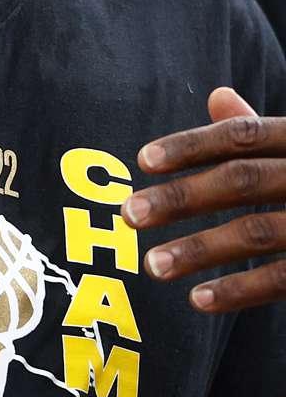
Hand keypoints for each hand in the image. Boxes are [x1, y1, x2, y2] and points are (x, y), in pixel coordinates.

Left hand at [123, 87, 285, 310]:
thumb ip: (267, 132)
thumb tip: (217, 96)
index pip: (244, 136)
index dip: (192, 145)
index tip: (142, 160)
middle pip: (243, 180)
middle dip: (181, 197)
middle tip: (127, 215)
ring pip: (257, 231)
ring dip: (199, 249)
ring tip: (151, 266)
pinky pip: (283, 278)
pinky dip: (239, 290)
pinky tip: (198, 300)